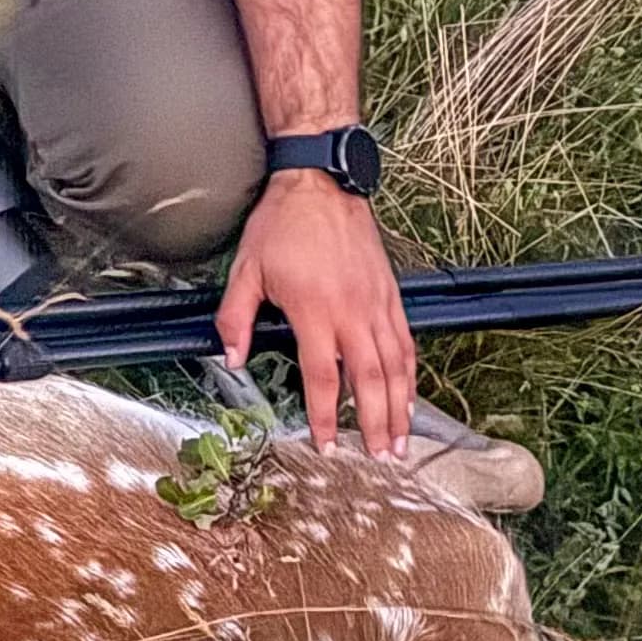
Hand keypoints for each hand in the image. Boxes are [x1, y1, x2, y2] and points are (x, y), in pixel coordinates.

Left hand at [216, 171, 415, 457]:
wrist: (320, 182)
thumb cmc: (282, 224)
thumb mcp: (246, 270)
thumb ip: (236, 318)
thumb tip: (231, 358)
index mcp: (314, 310)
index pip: (322, 376)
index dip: (325, 415)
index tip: (327, 444)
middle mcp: (351, 311)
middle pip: (370, 379)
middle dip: (376, 423)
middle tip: (381, 457)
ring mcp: (376, 302)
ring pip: (395, 364)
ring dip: (400, 406)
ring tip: (401, 440)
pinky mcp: (389, 292)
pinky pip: (405, 340)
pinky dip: (410, 372)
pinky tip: (409, 393)